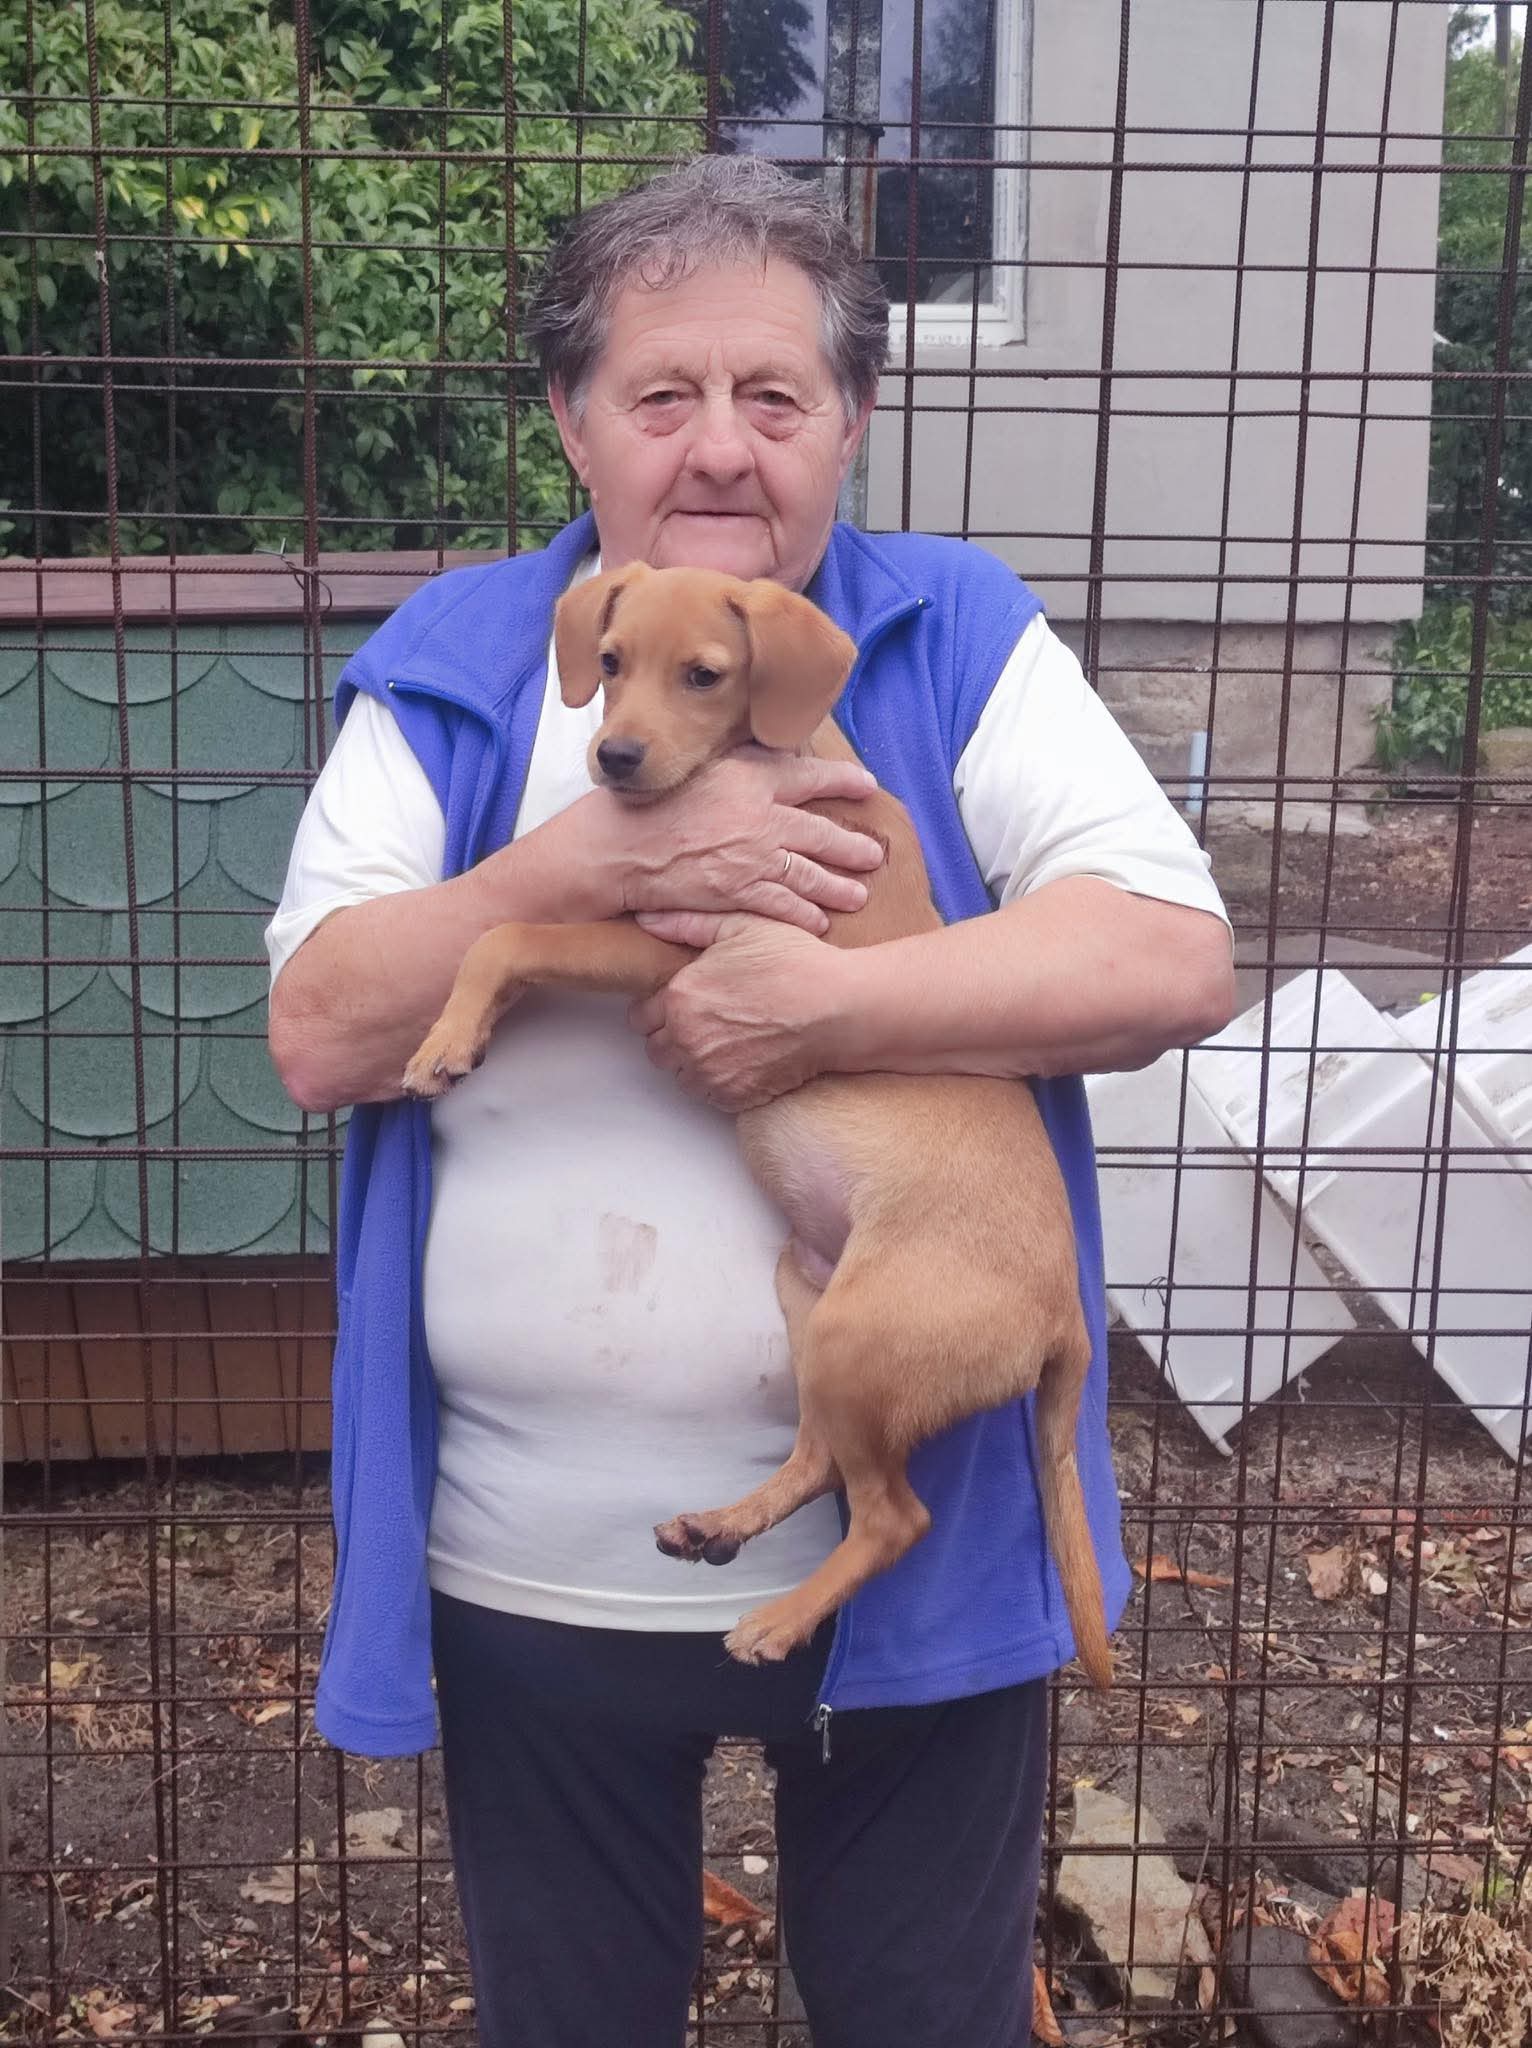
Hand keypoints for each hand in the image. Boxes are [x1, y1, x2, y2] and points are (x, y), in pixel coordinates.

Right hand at [583, 748, 883, 936]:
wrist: (614, 849)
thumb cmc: (644, 805)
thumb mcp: (695, 768)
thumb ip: (735, 766)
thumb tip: (767, 761)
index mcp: (748, 777)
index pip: (808, 775)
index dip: (841, 780)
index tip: (865, 784)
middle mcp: (758, 817)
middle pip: (820, 830)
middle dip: (851, 845)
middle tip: (873, 854)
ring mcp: (751, 858)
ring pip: (809, 873)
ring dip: (837, 885)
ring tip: (858, 893)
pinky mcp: (737, 893)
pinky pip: (782, 906)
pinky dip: (804, 914)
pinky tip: (820, 921)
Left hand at [627, 916, 854, 1109]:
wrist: (840, 1008)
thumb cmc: (796, 964)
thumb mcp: (741, 926)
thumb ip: (689, 924)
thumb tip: (647, 920)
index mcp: (679, 996)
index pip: (640, 1015)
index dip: (661, 1007)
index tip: (685, 1002)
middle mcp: (686, 1038)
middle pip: (656, 1048)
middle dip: (673, 1035)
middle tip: (708, 1021)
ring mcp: (709, 1071)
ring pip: (679, 1074)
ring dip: (693, 1061)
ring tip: (725, 1040)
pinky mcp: (733, 1095)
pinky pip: (707, 1094)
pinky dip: (717, 1081)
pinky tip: (741, 1058)